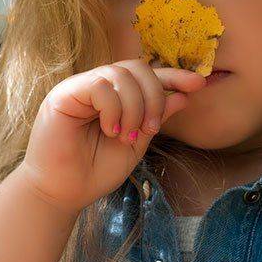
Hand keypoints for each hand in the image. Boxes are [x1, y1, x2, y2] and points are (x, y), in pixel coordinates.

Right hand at [16, 57, 208, 215]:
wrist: (63, 193)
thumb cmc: (95, 171)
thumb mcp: (136, 144)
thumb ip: (155, 120)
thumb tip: (182, 97)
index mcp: (115, 96)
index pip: (147, 75)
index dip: (174, 76)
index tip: (199, 84)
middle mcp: (97, 86)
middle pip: (137, 68)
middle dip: (154, 96)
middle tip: (151, 128)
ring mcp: (80, 87)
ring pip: (120, 74)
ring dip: (134, 107)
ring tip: (128, 135)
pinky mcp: (63, 95)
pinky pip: (100, 86)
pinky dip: (113, 109)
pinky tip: (110, 130)